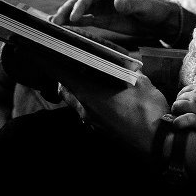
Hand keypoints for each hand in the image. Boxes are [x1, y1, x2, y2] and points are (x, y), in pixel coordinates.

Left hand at [0, 41, 168, 153]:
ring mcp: (93, 121)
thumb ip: (126, 71)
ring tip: (86, 75)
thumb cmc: (149, 111)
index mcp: (90, 94)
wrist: (159, 144)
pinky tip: (103, 94)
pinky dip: (88, 99)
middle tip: (65, 60)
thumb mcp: (140, 82)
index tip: (37, 52)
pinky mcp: (102, 129)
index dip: (48, 62)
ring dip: (76, 88)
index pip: (60, 74)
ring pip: (76, 100)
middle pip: (65, 88)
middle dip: (63, 73)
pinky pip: (87, 111)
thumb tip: (124, 66)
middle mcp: (86, 109)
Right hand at [51, 0, 179, 40]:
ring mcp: (101, 5)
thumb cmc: (155, 9)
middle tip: (56, 21)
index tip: (73, 17)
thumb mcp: (146, 6)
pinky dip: (73, 22)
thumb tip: (116, 3)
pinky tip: (63, 27)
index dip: (81, 4)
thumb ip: (131, 5)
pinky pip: (84, 18)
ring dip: (66, 15)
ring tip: (54, 24)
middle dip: (68, 9)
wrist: (159, 20)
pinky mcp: (101, 17)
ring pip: (79, 8)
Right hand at [170, 84, 195, 131]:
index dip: (176, 122)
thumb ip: (188, 123)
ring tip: (182, 105)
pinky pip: (186, 88)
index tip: (176, 123)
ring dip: (179, 101)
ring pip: (180, 95)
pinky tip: (184, 97)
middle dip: (176, 110)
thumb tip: (176, 123)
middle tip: (179, 114)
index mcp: (195, 111)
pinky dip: (183, 93)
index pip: (178, 118)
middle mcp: (194, 100)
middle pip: (177, 104)